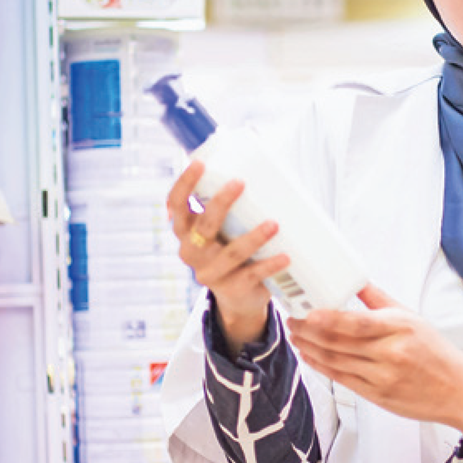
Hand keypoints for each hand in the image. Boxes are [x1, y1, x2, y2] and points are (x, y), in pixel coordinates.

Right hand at [167, 159, 286, 354]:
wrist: (239, 298)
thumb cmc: (233, 249)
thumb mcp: (226, 229)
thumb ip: (235, 206)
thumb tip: (268, 166)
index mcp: (187, 232)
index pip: (176, 205)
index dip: (184, 184)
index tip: (199, 164)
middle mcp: (192, 252)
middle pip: (204, 225)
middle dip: (221, 203)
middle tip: (241, 182)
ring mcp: (210, 273)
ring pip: (231, 252)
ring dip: (253, 237)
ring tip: (274, 224)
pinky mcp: (232, 289)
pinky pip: (251, 275)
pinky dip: (269, 264)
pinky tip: (285, 256)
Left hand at [287, 283, 462, 455]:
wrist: (456, 390)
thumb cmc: (434, 351)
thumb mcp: (412, 318)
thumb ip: (380, 301)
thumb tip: (357, 280)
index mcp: (400, 327)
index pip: (357, 323)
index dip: (328, 319)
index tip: (306, 312)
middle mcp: (390, 352)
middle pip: (340, 342)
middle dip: (310, 331)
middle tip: (292, 319)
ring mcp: (382, 376)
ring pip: (336, 361)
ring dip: (311, 348)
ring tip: (295, 336)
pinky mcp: (377, 395)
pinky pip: (342, 379)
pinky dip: (322, 367)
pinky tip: (310, 356)